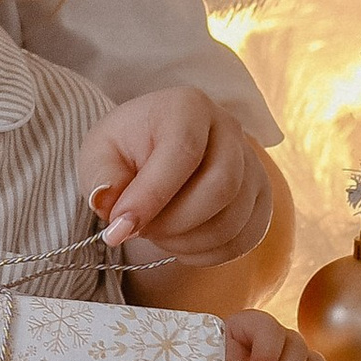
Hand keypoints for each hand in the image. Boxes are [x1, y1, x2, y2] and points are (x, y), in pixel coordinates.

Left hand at [80, 89, 273, 266]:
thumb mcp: (99, 154)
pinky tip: (180, 243)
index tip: (118, 228)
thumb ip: (101, 176)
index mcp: (188, 106)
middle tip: (139, 230)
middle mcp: (229, 129)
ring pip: (232, 221)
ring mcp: (252, 164)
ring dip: (186, 242)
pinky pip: (244, 239)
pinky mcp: (261, 197)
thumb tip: (108, 202)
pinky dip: (207, 254)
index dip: (150, 197)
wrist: (156, 153)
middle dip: (172, 224)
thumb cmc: (127, 150)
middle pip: (221, 188)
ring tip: (157, 232)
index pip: (183, 152)